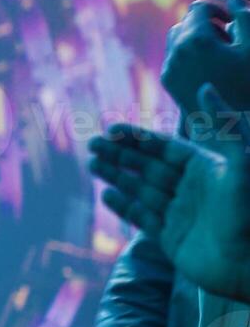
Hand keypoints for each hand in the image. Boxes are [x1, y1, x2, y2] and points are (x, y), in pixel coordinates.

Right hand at [89, 83, 249, 302]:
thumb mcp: (240, 162)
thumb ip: (223, 125)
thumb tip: (203, 87)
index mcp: (207, 169)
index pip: (165, 148)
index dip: (139, 138)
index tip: (112, 130)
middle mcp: (192, 189)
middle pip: (149, 167)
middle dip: (121, 155)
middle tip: (93, 145)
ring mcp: (180, 214)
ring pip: (141, 190)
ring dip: (117, 177)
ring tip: (92, 164)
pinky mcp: (172, 240)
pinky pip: (143, 219)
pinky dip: (124, 207)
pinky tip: (107, 195)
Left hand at [161, 0, 249, 115]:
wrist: (230, 122)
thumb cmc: (249, 84)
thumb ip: (245, 16)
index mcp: (197, 39)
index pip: (199, 7)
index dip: (218, 10)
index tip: (232, 22)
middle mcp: (177, 50)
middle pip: (186, 22)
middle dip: (206, 25)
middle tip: (228, 40)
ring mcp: (169, 66)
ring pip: (176, 38)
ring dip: (196, 39)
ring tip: (219, 54)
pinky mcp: (167, 80)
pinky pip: (173, 56)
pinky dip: (187, 54)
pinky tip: (209, 68)